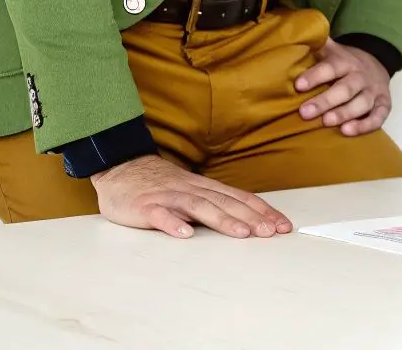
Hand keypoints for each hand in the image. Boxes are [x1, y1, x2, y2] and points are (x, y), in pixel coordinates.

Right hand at [92, 154, 292, 238]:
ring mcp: (168, 197)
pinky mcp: (144, 206)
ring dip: (222, 220)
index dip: (262, 211)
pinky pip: (160, 215)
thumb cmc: (158, 184)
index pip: (239, 198)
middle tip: (272, 232)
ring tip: (242, 233)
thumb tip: (245, 218)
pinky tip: (185, 234)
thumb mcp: (190, 190)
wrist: (119, 168)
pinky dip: (173, 223)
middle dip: (251, 217)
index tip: (283, 225)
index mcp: (204, 187)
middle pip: (225, 202)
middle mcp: (191, 189)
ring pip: (199, 207)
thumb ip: (213, 202)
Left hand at [295, 40, 391, 134]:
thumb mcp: (331, 50)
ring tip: (327, 122)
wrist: (377, 63)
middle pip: (345, 89)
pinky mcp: (384, 105)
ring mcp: (374, 92)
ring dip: (345, 113)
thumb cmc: (343, 62)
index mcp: (345, 62)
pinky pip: (378, 117)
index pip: (330, 68)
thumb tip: (295, 34)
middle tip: (305, 112)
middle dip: (326, 101)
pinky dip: (365, 126)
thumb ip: (315, 44)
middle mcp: (361, 76)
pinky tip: (348, 132)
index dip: (315, 76)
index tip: (298, 86)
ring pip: (362, 103)